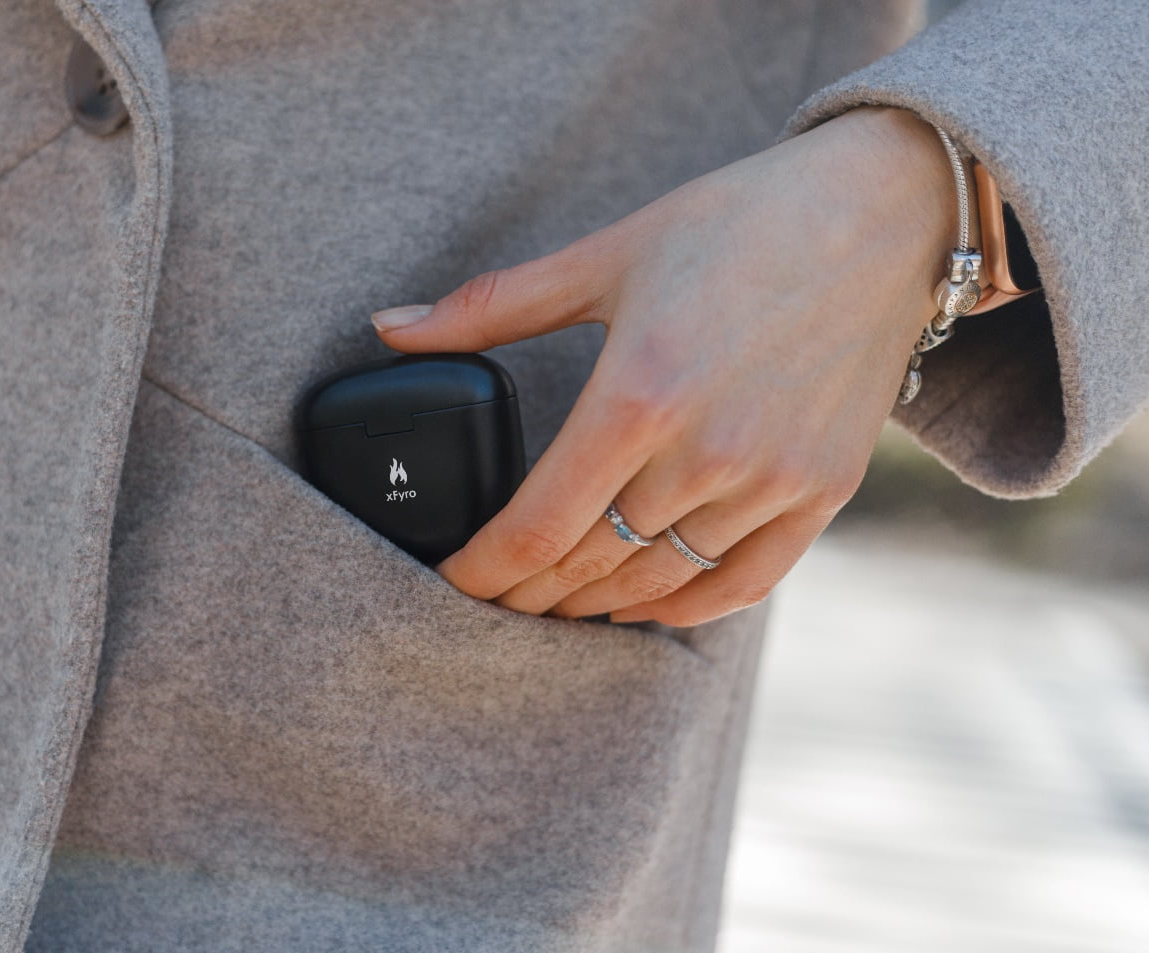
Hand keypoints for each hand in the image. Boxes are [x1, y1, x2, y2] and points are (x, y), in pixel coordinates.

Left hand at [371, 106, 956, 625]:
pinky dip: (681, 606)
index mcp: (637, 394)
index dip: (481, 571)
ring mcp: (771, 481)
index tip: (451, 581)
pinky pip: (740, 584)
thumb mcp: (606, 255)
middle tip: (494, 595)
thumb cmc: (737, 224)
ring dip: (594, 603)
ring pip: (657, 583)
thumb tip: (389, 329)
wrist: (884, 213)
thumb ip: (490, 307)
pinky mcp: (821, 493)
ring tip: (554, 601)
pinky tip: (642, 601)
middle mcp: (705, 453)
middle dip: (527, 591)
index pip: (535, 526)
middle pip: (588, 564)